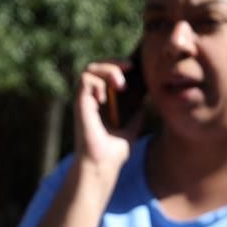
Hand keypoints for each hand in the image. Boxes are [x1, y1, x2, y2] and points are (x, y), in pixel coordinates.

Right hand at [75, 59, 142, 177]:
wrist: (104, 164)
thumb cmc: (115, 151)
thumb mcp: (133, 125)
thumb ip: (137, 109)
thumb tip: (146, 95)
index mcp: (103, 102)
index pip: (107, 72)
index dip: (119, 65)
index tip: (135, 67)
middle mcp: (92, 99)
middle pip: (98, 66)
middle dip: (115, 62)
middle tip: (130, 68)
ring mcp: (85, 101)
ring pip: (90, 68)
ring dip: (108, 70)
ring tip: (120, 85)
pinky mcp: (80, 104)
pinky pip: (85, 79)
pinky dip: (97, 82)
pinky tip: (105, 97)